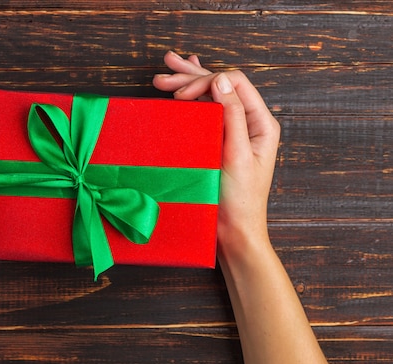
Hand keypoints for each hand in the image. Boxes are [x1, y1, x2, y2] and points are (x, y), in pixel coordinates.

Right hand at [153, 51, 280, 258]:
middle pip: (221, 87)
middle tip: (164, 70)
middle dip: (191, 77)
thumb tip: (221, 79)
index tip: (179, 96)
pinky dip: (191, 100)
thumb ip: (232, 116)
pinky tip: (182, 88)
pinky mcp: (218, 143)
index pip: (234, 85)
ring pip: (210, 98)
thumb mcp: (236, 155)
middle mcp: (248, 123)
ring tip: (164, 74)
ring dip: (187, 85)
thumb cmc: (239, 201)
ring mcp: (232, 132)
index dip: (206, 82)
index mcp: (261, 123)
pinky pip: (205, 113)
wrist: (233, 232)